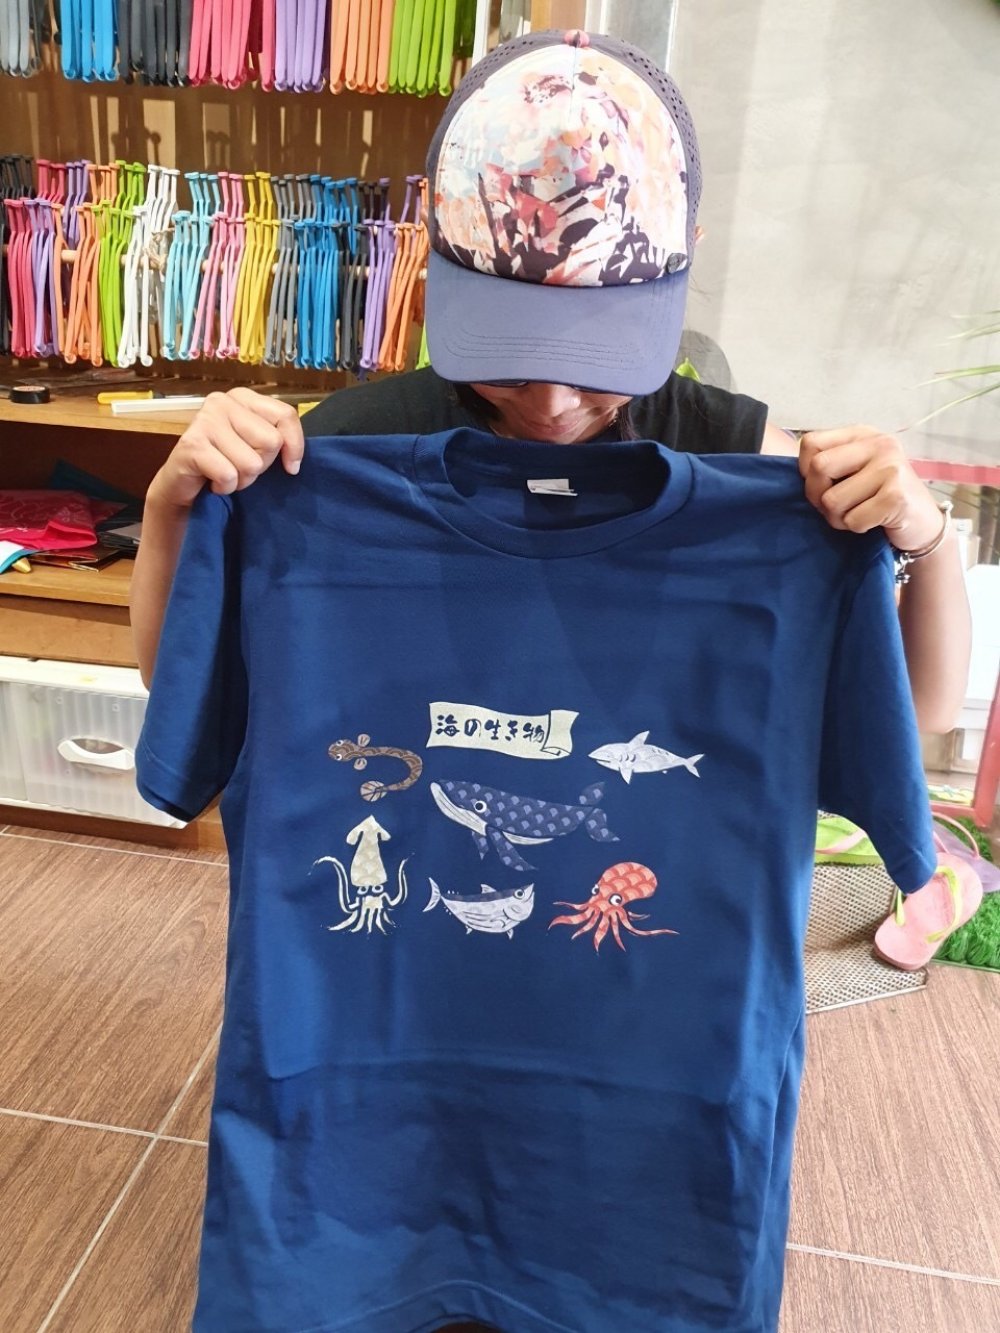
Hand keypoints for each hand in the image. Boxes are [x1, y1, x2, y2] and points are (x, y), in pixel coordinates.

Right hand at [148, 388, 304, 510]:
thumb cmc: (224, 462)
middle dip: (261, 465)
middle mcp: (222, 401)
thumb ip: (278, 441)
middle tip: (239, 466)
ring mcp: (204, 420)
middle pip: (271, 442)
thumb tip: (294, 464)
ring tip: (225, 473)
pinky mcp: (192, 444)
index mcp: (243, 397)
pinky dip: (225, 488)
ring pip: (251, 463)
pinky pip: (229, 476)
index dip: (295, 446)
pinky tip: (212, 481)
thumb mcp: (256, 446)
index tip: (291, 467)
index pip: (286, 415)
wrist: (181, 483)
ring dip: (242, 480)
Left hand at [798, 425, 944, 551]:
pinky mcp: (896, 497)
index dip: (806, 471)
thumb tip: (799, 472)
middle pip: (818, 467)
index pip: (811, 443)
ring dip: (838, 517)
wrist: (923, 524)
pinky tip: (874, 521)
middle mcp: (879, 444)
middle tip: (836, 507)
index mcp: (863, 434)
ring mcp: (891, 468)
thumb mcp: (855, 471)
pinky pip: (853, 519)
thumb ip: (829, 464)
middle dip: (818, 497)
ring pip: (832, 499)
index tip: (823, 484)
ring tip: (859, 514)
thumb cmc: (880, 498)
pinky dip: (857, 528)